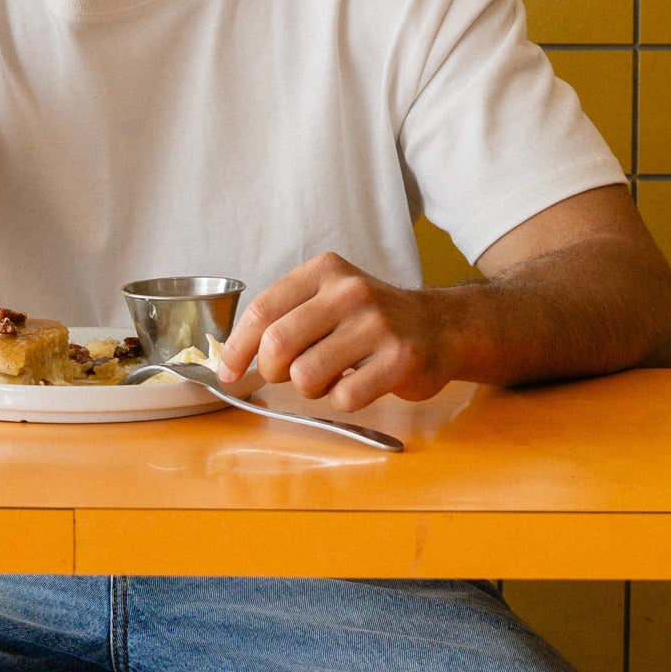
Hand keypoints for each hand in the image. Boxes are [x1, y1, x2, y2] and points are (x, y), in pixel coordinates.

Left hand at [220, 254, 455, 409]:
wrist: (441, 326)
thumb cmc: (372, 319)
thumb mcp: (328, 298)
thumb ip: (284, 318)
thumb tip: (230, 360)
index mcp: (324, 272)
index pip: (262, 312)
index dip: (237, 348)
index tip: (229, 372)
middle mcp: (350, 292)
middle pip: (277, 347)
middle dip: (273, 372)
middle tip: (289, 374)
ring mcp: (377, 325)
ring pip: (307, 377)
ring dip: (312, 388)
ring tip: (334, 374)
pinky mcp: (399, 360)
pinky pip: (344, 397)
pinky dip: (344, 399)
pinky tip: (361, 382)